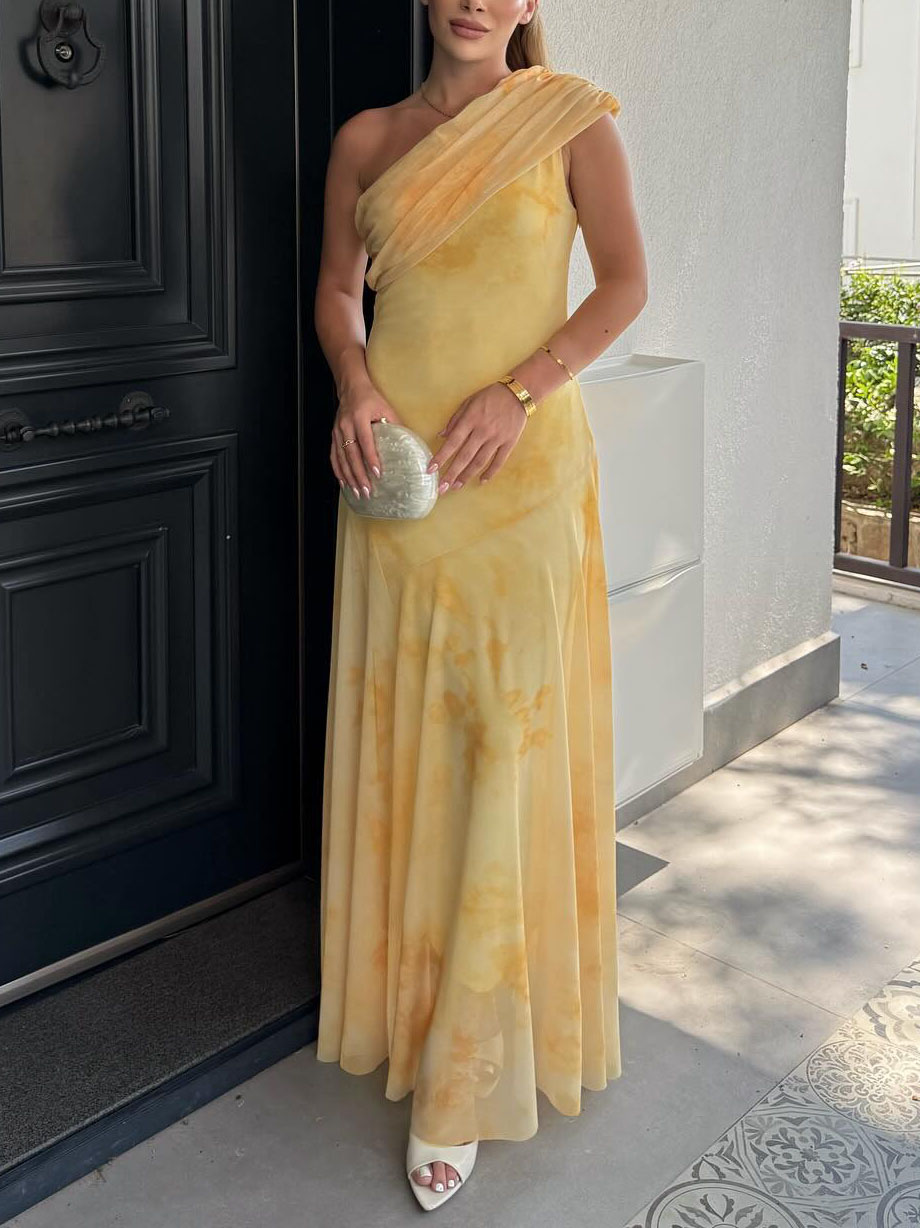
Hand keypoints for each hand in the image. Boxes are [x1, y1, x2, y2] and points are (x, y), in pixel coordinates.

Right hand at [331, 384, 403, 499]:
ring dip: (349, 477)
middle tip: (367, 490)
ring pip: (341, 458)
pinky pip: (334, 456)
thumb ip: (395, 425)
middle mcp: (346, 426)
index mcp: (359, 418)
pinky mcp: (333, 436)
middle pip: (351, 455)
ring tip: (357, 491)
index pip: (365, 442)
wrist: (351, 387)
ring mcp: (337, 432)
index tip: (377, 473)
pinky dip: (338, 471)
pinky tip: (344, 482)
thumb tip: (409, 443)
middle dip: (359, 475)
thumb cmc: (370, 398)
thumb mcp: (386, 408)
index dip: (371, 459)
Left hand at [428, 382, 527, 489]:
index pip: (452, 442)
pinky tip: (481, 481)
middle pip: (464, 456)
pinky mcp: (509, 442)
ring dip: (467, 476)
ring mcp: (497, 438)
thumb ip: (455, 420)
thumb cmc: (490, 397)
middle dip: (452, 473)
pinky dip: (490, 472)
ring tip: (456, 486)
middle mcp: (483, 431)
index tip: (431, 470)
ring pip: (480, 462)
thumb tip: (441, 436)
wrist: (518, 394)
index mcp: (471, 419)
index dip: (441, 457)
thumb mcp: (469, 402)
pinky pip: (499, 461)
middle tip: (442, 488)